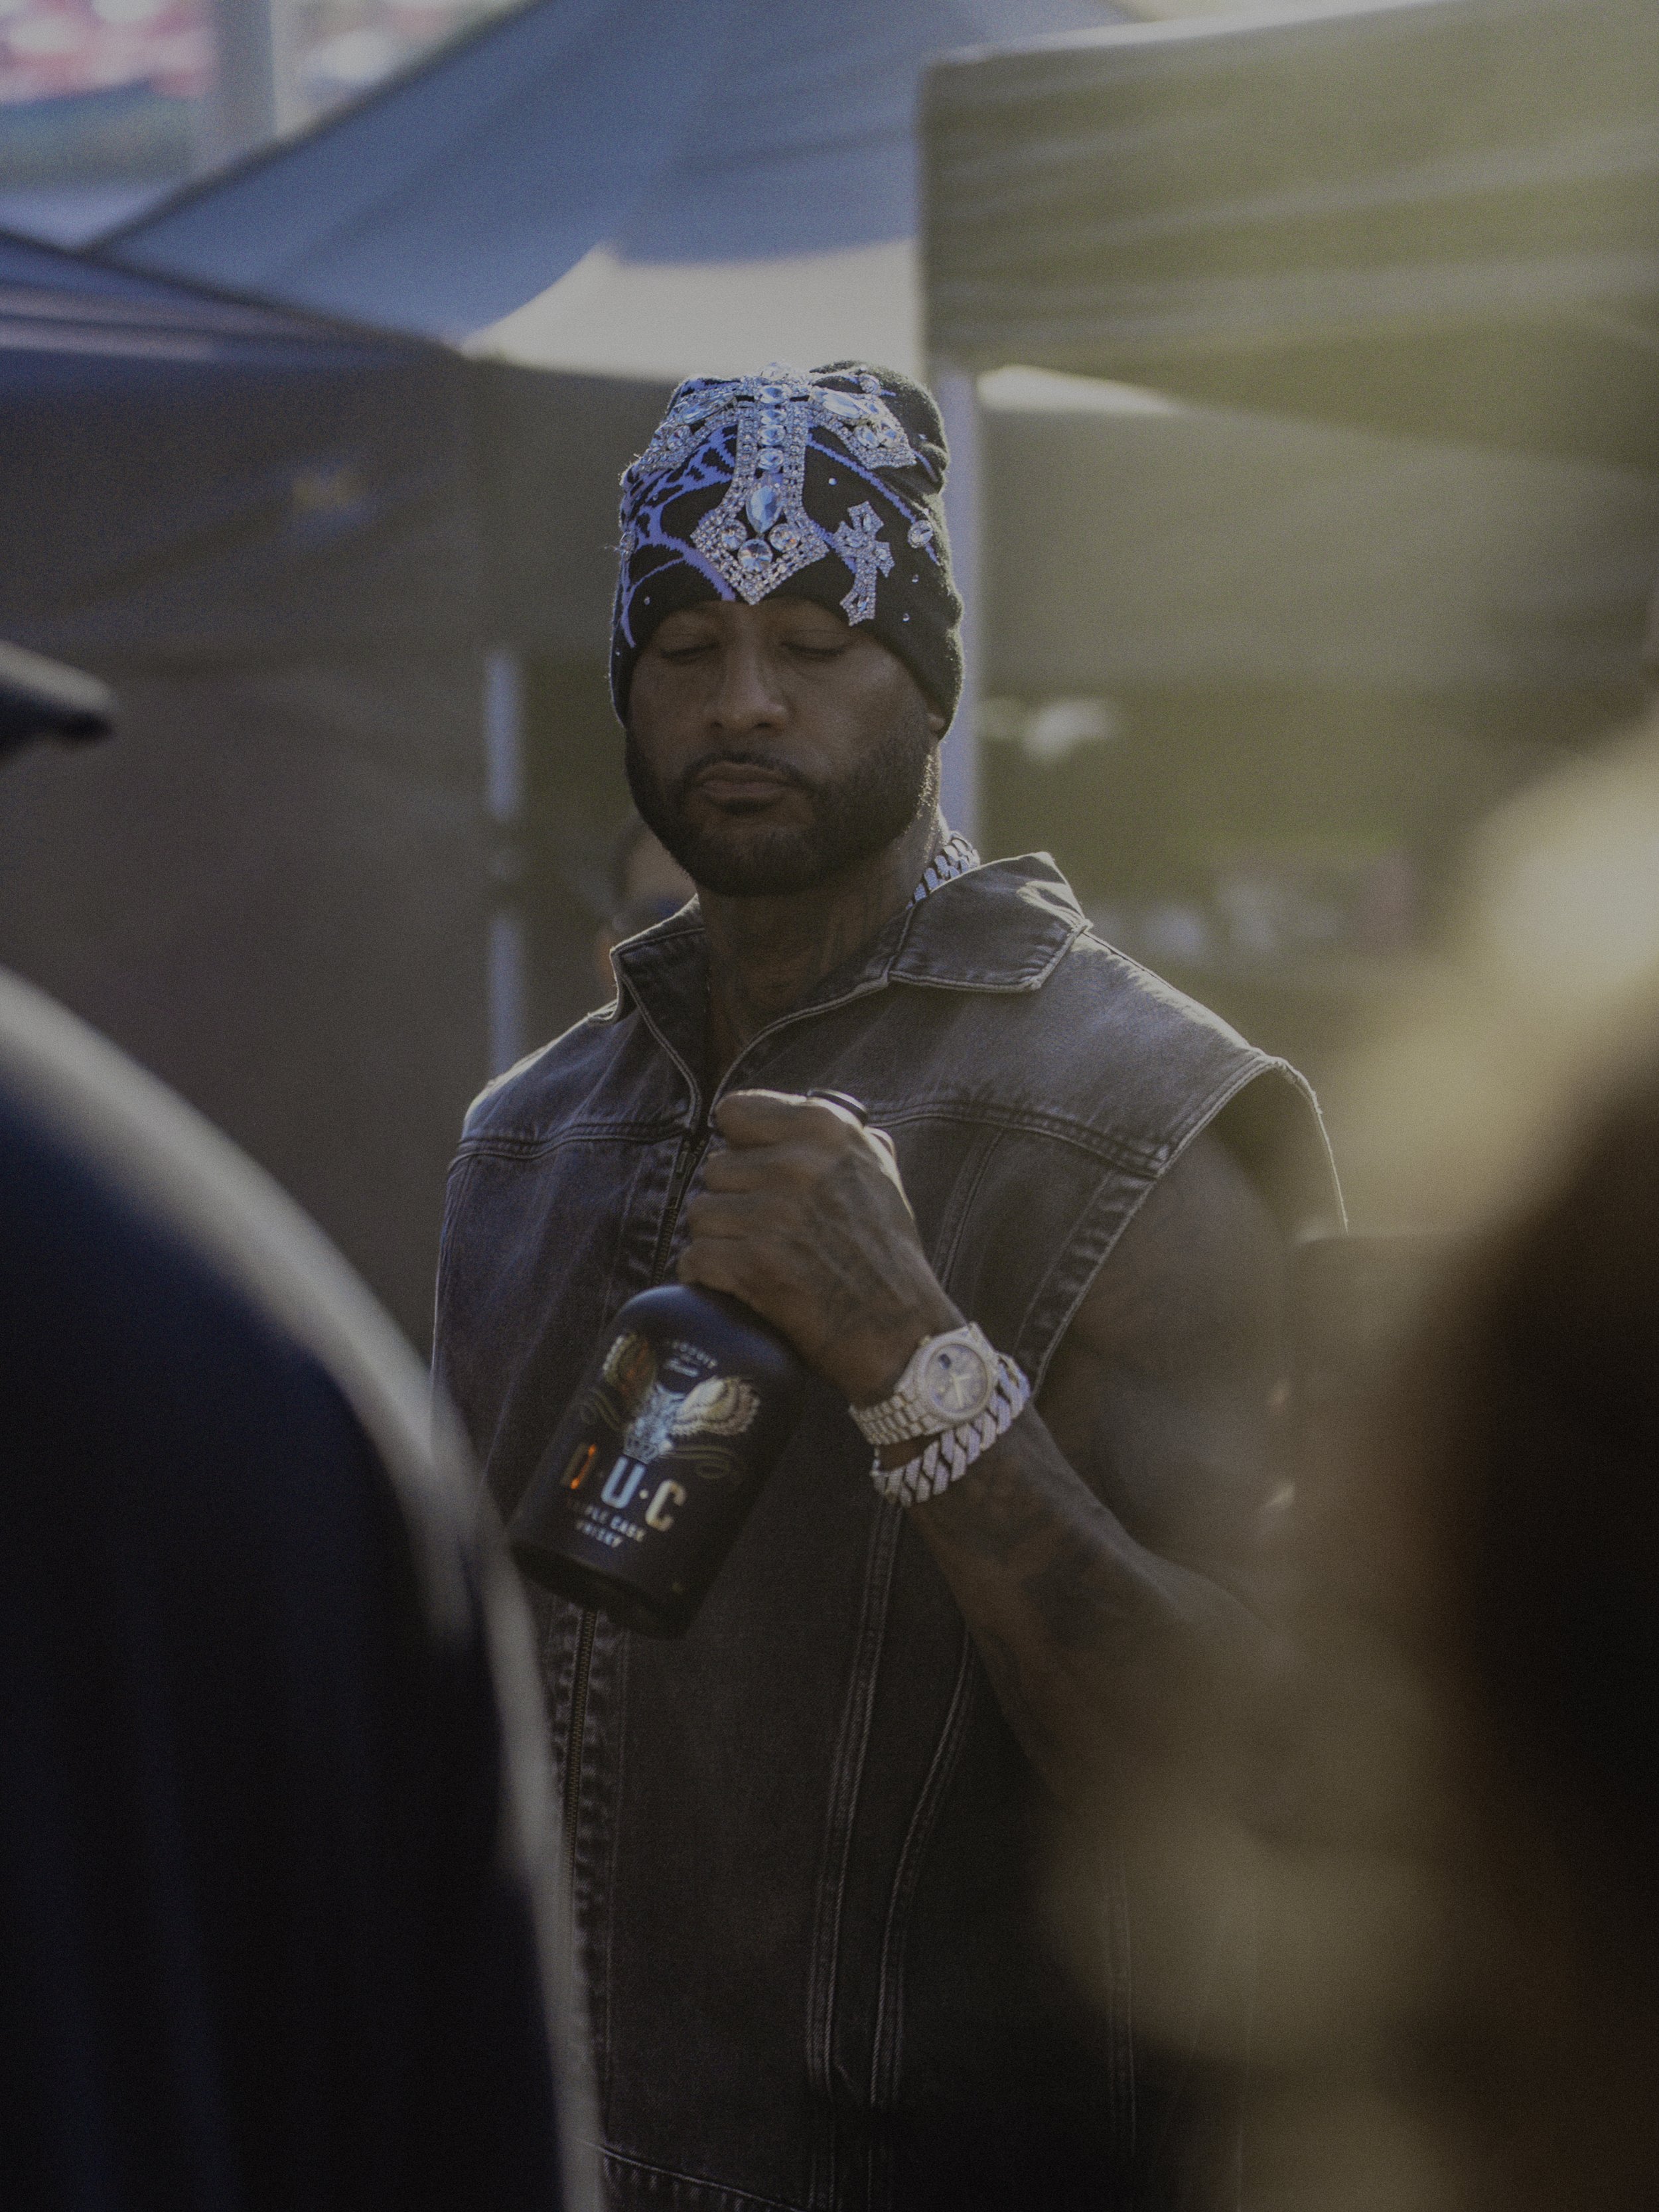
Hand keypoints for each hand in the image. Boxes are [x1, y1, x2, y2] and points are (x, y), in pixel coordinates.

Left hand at [679, 1089, 959, 1404]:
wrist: (898, 1330)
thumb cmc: (887, 1255)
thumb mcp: (881, 1176)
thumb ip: (847, 1137)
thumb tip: (820, 1104)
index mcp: (826, 1129)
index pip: (734, 1112)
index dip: (740, 1147)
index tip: (753, 1172)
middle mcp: (797, 1164)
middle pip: (715, 1168)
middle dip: (733, 1201)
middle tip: (767, 1231)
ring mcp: (773, 1213)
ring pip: (701, 1213)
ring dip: (721, 1240)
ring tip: (758, 1260)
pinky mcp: (753, 1262)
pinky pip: (695, 1257)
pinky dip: (709, 1277)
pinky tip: (738, 1285)